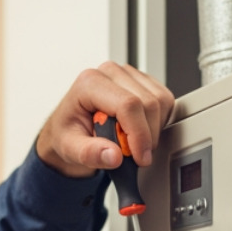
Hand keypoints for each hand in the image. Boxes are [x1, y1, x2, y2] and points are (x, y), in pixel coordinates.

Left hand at [35, 62, 175, 177]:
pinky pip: (164, 101)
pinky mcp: (141, 82)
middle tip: (134, 155)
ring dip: (154, 129)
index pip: (128, 104)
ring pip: (161, 101)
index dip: (139, 134)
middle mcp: (110, 73)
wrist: (68, 129)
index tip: (140, 157)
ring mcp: (128, 75)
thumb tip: (113, 156)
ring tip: (134, 143)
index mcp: (90, 83)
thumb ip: (89, 154)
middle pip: (148, 103)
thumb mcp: (69, 149)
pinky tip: (140, 131)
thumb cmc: (67, 133)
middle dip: (147, 136)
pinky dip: (158, 122)